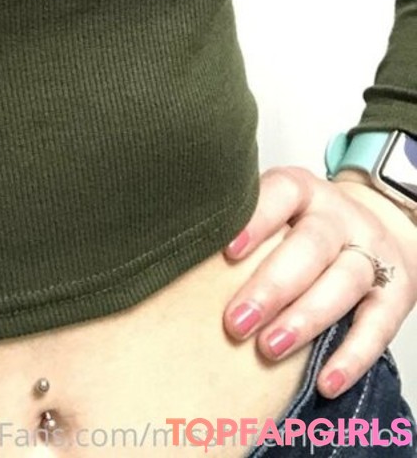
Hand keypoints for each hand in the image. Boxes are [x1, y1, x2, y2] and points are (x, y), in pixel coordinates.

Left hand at [221, 165, 416, 397]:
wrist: (369, 233)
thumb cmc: (299, 227)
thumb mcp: (272, 213)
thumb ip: (237, 227)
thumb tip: (175, 256)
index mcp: (301, 190)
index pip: (280, 194)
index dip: (254, 221)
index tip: (226, 253)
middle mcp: (339, 216)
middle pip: (311, 245)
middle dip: (272, 286)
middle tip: (236, 322)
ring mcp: (371, 253)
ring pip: (344, 281)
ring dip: (306, 318)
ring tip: (269, 349)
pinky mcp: (396, 293)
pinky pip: (378, 325)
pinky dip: (352, 355)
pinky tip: (326, 380)